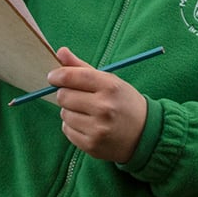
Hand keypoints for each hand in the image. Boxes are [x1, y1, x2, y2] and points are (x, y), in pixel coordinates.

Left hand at [49, 47, 147, 162]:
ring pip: (64, 114)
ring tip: (86, 112)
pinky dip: (72, 126)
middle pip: (64, 96)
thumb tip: (60, 51)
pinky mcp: (91, 145)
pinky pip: (66, 130)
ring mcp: (97, 128)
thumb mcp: (110, 81)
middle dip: (66, 94)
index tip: (53, 77)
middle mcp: (104, 107)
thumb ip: (82, 67)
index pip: (74, 76)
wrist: (144, 134)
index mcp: (110, 87)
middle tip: (77, 96)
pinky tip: (87, 125)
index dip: (58, 75)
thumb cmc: (123, 103)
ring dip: (69, 111)